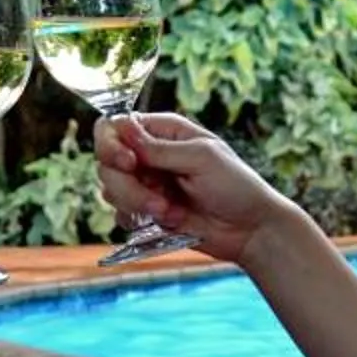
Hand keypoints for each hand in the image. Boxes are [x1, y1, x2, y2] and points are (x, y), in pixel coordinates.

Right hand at [93, 114, 294, 263]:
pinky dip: (135, 220)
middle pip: (106, 162)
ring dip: (136, 204)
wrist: (251, 230)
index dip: (111, 145)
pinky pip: (120, 213)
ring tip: (170, 213)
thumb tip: (121, 126)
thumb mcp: (201, 159)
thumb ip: (159, 148)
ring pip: (110, 189)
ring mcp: (146, 183)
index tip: (130, 163)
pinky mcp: (147, 211)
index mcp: (163, 131)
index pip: (114, 127)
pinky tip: (164, 222)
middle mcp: (149, 154)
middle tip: (159, 202)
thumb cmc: (236, 187)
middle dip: (127, 186)